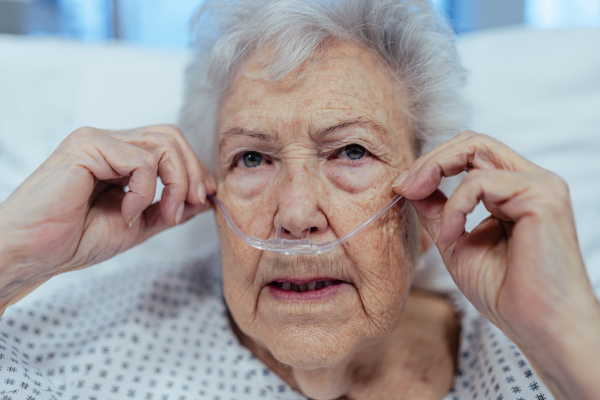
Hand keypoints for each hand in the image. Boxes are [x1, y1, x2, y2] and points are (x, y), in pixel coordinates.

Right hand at [0, 125, 213, 309]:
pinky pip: (141, 161)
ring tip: (163, 214)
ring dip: (175, 184)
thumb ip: (169, 208)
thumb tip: (204, 199)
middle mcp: (108, 142)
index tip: (203, 199)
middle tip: (192, 204)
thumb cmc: (74, 239)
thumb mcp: (137, 223)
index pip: (169, 145)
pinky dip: (145, 192)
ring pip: (163, 145)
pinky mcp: (87, 146)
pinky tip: (127, 212)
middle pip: (171, 137)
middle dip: (192, 172)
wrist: (33, 253)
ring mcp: (97, 140)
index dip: (193, 169)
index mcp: (118, 156)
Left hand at [392, 131, 599, 398]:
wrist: (538, 326)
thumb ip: (436, 210)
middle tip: (403, 187)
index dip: (432, 163)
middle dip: (430, 160)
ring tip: (432, 222)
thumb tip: (408, 185)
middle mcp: (530, 180)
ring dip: (438, 179)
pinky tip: (452, 235)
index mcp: (514, 190)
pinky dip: (455, 206)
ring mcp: (539, 185)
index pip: (470, 153)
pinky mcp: (541, 196)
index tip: (402, 187)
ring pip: (475, 150)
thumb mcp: (456, 242)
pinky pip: (481, 181)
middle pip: (472, 141)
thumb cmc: (504, 291)